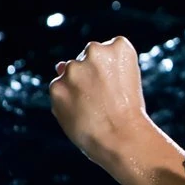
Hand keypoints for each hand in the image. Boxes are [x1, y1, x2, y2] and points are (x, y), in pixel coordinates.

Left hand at [49, 36, 151, 167]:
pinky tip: (81, 113)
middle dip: (90, 76)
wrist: (121, 137)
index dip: (113, 71)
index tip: (120, 86)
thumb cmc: (128, 111)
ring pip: (69, 74)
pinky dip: (65, 102)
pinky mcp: (56, 86)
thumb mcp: (126, 81)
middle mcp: (95, 51)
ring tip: (93, 108)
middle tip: (105, 99)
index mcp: (119, 46)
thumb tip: (57, 66)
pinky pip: (58, 91)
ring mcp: (73, 69)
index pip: (109, 49)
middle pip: (86, 59)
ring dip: (76, 88)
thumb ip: (98, 68)